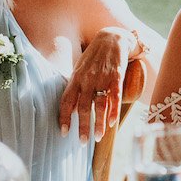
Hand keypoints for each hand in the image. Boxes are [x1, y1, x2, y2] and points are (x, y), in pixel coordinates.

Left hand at [58, 26, 141, 142]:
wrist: (112, 38)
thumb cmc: (95, 57)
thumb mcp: (80, 69)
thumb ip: (76, 87)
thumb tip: (72, 109)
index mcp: (75, 78)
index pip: (66, 101)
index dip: (64, 117)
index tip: (64, 133)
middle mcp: (87, 79)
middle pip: (83, 107)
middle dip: (82, 127)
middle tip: (82, 142)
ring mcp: (102, 78)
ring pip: (99, 105)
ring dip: (98, 123)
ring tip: (98, 138)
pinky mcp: (116, 76)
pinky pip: (114, 96)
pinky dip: (113, 111)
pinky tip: (112, 123)